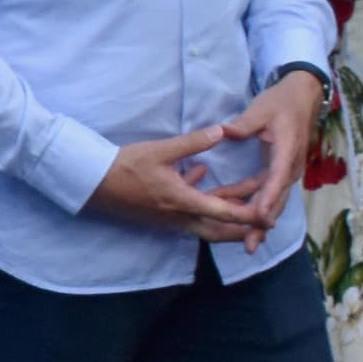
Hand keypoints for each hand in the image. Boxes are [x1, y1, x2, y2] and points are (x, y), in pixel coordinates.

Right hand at [90, 121, 273, 241]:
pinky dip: (202, 200)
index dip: (250, 216)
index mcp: (183, 202)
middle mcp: (179, 217)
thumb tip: (221, 131)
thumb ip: (193, 142)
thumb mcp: (160, 150)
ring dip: (225, 212)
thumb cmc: (124, 167)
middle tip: (265, 220)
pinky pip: (188, 212)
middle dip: (244, 227)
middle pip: (218, 231)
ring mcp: (169, 218)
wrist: (92, 183)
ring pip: (205, 222)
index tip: (270, 216)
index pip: (225, 213)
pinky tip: (202, 175)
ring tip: (244, 198)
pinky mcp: (160, 213)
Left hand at [206, 71, 326, 247]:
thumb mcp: (261, 109)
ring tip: (246, 243)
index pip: (277, 179)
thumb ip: (243, 124)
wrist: (302, 97)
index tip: (258, 217)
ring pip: (273, 201)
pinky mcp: (281, 172)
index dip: (268, 199)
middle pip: (277, 199)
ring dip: (258, 220)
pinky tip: (239, 218)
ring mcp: (287, 171)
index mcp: (287, 151)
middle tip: (249, 245)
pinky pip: (268, 193)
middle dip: (263, 223)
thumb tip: (223, 132)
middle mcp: (290, 166)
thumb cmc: (281, 102)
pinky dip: (255, 206)